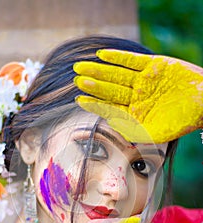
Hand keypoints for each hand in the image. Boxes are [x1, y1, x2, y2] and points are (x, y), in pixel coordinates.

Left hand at [74, 50, 202, 142]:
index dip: (94, 103)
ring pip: (117, 74)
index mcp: (134, 112)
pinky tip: (102, 55)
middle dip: (93, 85)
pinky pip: (131, 60)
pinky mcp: (153, 65)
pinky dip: (117, 57)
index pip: (110, 107)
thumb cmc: (179, 123)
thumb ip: (129, 129)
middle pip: (110, 89)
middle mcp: (135, 95)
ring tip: (81, 67)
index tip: (79, 100)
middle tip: (76, 80)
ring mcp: (143, 80)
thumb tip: (108, 121)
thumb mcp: (152, 133)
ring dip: (100, 71)